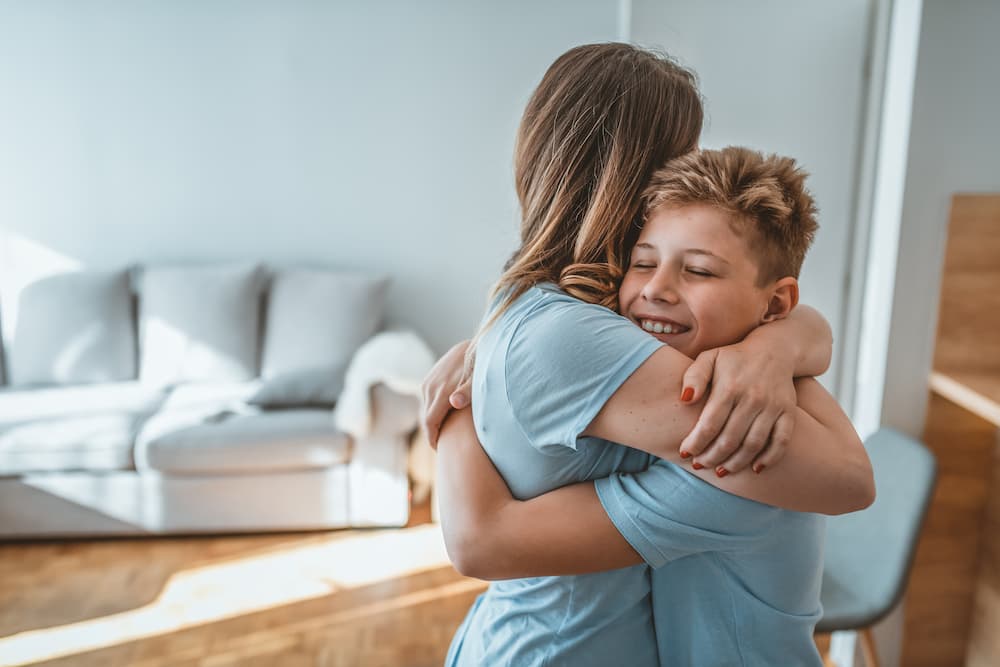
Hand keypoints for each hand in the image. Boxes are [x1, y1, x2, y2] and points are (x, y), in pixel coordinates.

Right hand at [421, 340, 472, 447]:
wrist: (475, 344)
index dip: (433, 439)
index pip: (429, 422)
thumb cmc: (482, 365)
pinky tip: (445, 417)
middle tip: (445, 448)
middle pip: (426, 418)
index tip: (440, 451)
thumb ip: (468, 392)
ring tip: (446, 434)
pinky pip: (427, 400)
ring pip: (425, 409)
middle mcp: (430, 387)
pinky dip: (433, 411)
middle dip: (433, 434)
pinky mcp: (429, 379)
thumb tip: (454, 402)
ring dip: (433, 422)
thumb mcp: (479, 379)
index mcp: (441, 391)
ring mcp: (428, 382)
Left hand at [678, 342, 796, 474]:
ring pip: (754, 444)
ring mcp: (773, 407)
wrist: (774, 350)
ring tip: (721, 471)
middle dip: (712, 457)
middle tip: (699, 466)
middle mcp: (753, 398)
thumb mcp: (709, 358)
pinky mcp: (788, 413)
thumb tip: (685, 399)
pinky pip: (781, 441)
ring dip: (736, 462)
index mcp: (730, 386)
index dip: (696, 443)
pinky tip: (755, 469)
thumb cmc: (734, 358)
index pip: (709, 424)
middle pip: (730, 438)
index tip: (685, 454)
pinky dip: (770, 458)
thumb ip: (694, 377)